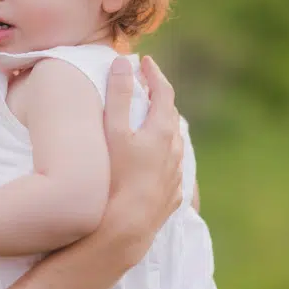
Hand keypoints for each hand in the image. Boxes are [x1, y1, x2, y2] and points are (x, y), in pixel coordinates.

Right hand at [103, 55, 183, 254]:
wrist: (127, 227)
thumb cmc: (116, 176)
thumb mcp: (113, 132)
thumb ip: (118, 96)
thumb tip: (123, 64)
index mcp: (162, 130)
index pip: (163, 93)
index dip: (154, 74)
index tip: (145, 61)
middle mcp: (175, 150)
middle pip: (172, 116)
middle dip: (160, 99)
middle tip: (146, 88)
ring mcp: (175, 174)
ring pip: (175, 143)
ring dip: (164, 127)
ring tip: (151, 122)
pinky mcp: (172, 194)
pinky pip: (173, 168)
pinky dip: (165, 155)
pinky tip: (156, 162)